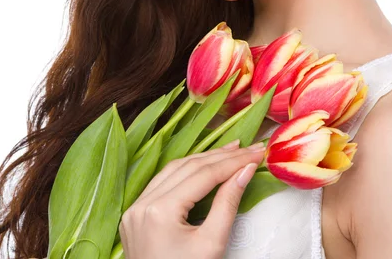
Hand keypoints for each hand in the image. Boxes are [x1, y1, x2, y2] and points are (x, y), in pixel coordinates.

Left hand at [119, 139, 265, 258]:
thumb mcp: (212, 244)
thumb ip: (228, 203)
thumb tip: (246, 170)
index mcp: (160, 212)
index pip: (204, 175)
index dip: (233, 162)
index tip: (256, 154)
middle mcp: (142, 204)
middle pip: (189, 167)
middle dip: (222, 156)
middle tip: (249, 149)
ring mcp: (135, 209)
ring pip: (174, 170)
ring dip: (204, 159)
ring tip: (231, 151)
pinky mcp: (135, 215)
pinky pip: (163, 182)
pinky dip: (186, 172)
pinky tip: (204, 166)